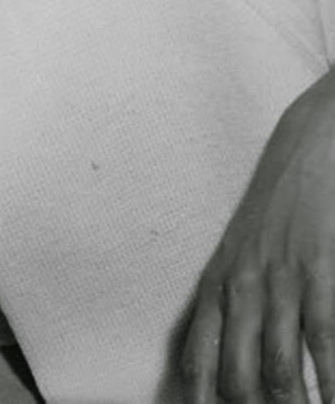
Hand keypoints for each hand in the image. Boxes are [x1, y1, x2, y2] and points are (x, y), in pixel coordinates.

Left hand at [181, 70, 334, 402]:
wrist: (309, 144)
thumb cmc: (275, 207)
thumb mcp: (239, 253)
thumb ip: (229, 305)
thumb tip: (214, 366)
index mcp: (219, 284)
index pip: (200, 361)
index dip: (204, 403)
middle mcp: (243, 286)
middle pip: (238, 379)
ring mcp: (283, 280)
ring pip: (280, 371)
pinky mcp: (321, 270)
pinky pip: (323, 341)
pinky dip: (329, 381)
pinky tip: (332, 401)